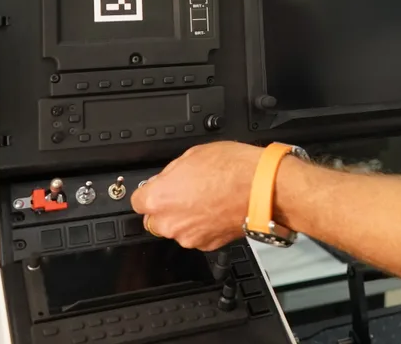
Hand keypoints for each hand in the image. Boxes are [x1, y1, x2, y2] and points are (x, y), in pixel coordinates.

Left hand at [130, 141, 263, 250]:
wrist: (263, 189)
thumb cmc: (233, 168)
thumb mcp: (194, 154)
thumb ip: (173, 172)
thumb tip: (169, 178)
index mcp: (158, 198)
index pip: (137, 201)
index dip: (151, 191)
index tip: (161, 187)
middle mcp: (169, 223)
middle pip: (156, 219)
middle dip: (168, 207)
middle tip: (187, 191)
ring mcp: (188, 237)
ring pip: (178, 229)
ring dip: (187, 218)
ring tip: (208, 199)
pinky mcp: (208, 245)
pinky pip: (198, 236)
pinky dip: (204, 226)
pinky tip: (218, 209)